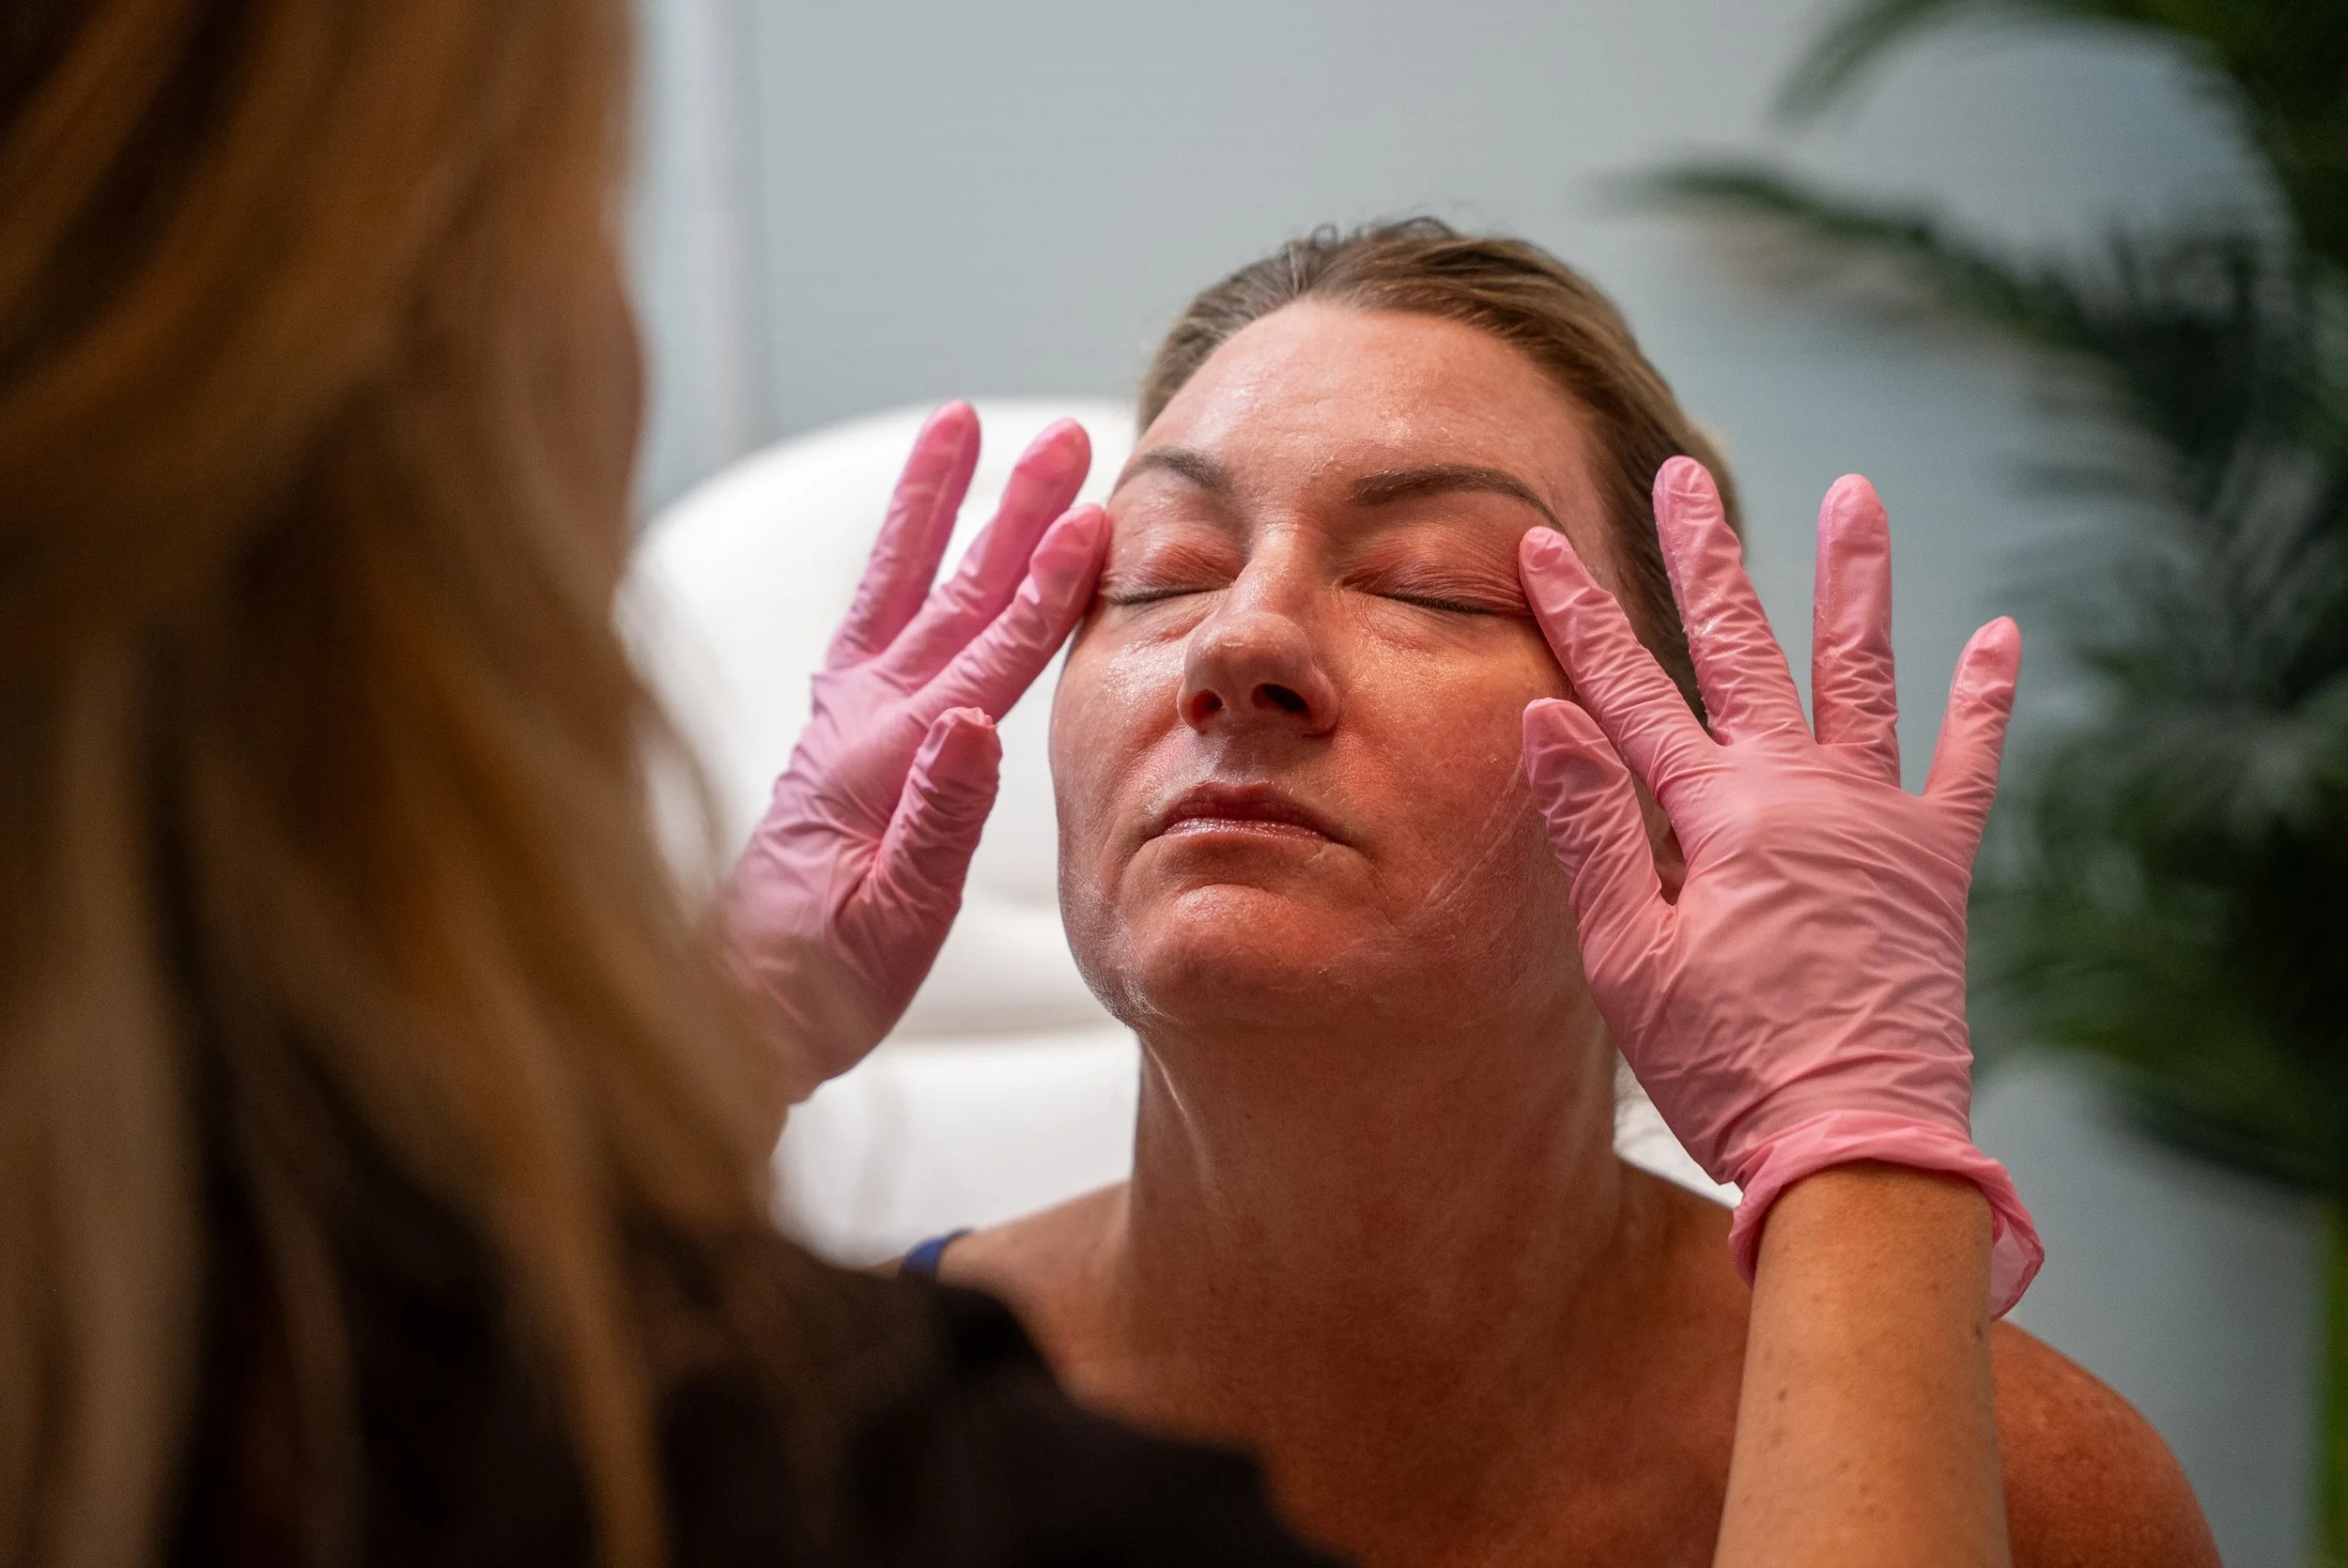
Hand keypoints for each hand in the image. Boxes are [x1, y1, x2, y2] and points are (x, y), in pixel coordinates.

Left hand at [723, 403, 1108, 1102]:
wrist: (734, 1007)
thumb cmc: (820, 981)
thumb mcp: (892, 924)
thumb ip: (937, 821)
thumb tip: (977, 725)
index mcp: (892, 762)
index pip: (988, 657)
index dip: (1045, 587)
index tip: (1093, 518)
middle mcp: (862, 723)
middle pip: (955, 595)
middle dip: (1012, 514)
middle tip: (1058, 438)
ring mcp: (841, 719)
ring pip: (904, 587)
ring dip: (939, 505)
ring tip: (960, 425)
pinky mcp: (831, 733)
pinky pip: (869, 619)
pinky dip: (897, 562)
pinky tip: (916, 533)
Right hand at [1517, 457, 2040, 1314]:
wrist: (1856, 1146)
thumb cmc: (1727, 1067)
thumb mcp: (1628, 958)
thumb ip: (1596, 829)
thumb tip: (1550, 718)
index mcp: (1719, 817)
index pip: (1630, 693)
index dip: (1581, 618)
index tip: (1543, 547)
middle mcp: (1804, 795)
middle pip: (1743, 653)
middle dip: (1704, 562)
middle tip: (1682, 481)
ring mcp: (1878, 824)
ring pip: (1863, 677)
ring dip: (1855, 585)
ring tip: (1856, 496)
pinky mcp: (1933, 869)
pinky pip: (1968, 769)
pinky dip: (1983, 705)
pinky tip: (1999, 637)